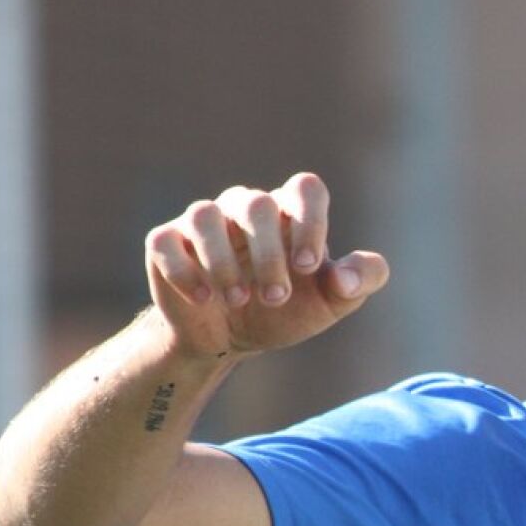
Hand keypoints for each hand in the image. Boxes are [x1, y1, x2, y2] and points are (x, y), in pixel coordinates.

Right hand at [143, 172, 388, 360]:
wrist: (232, 338)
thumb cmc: (288, 310)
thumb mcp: (333, 302)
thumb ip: (360, 281)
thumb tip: (347, 277)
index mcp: (290, 212)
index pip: (305, 187)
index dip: (310, 223)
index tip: (308, 268)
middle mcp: (246, 207)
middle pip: (257, 205)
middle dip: (269, 255)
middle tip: (276, 298)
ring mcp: (204, 221)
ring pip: (205, 215)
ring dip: (223, 262)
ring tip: (239, 299)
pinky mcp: (165, 242)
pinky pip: (166, 241)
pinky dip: (184, 271)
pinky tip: (204, 299)